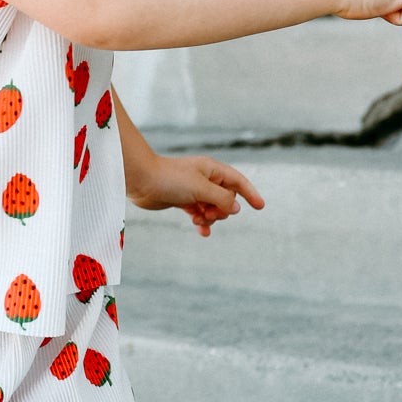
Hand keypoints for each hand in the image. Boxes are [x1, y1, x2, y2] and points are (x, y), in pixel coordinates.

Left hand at [128, 155, 265, 236]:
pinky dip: (202, 222)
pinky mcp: (183, 200)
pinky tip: (202, 231)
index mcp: (212, 169)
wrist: (141, 181)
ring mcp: (194, 190)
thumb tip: (235, 209)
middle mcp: (205, 178)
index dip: (250, 193)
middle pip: (226, 198)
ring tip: (200, 220)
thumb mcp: (201, 188)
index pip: (238, 181)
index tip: (260, 207)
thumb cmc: (170, 179)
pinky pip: (199, 213)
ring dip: (210, 217)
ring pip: (213, 207)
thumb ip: (221, 199)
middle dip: (222, 209)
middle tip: (209, 213)